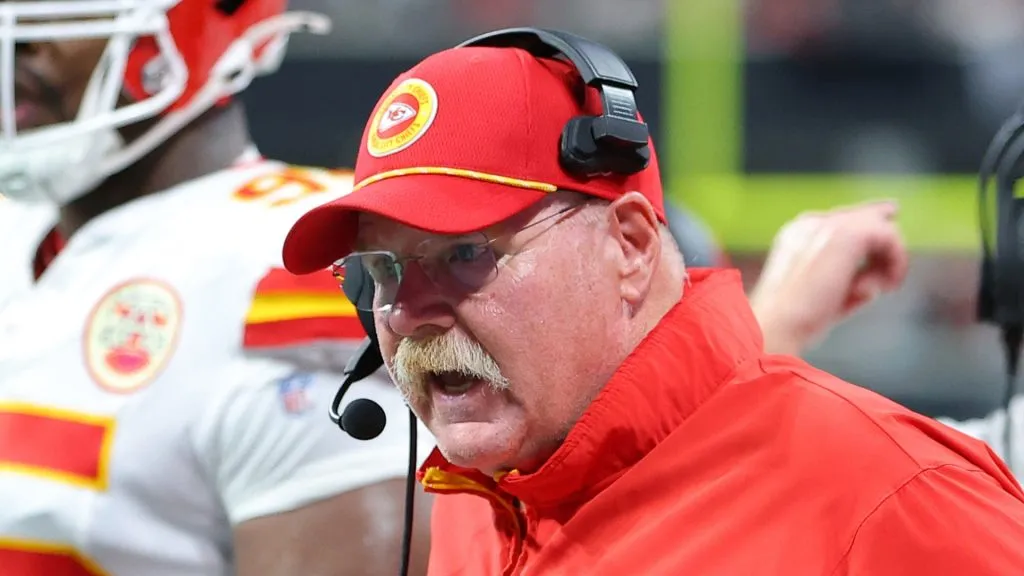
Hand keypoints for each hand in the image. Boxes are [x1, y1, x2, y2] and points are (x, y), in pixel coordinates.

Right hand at [749, 200, 908, 355]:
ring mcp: (829, 225)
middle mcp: (811, 223)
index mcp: (796, 234)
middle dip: (886, 237)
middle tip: (897, 263)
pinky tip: (889, 286)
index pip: (839, 220)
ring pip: (880, 225)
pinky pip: (890, 235)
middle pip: (862, 215)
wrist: (776, 323)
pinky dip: (897, 261)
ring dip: (890, 257)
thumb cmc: (794, 321)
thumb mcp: (822, 297)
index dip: (868, 225)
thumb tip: (875, 285)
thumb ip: (847, 284)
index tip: (889, 232)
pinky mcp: (848, 233)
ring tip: (886, 288)